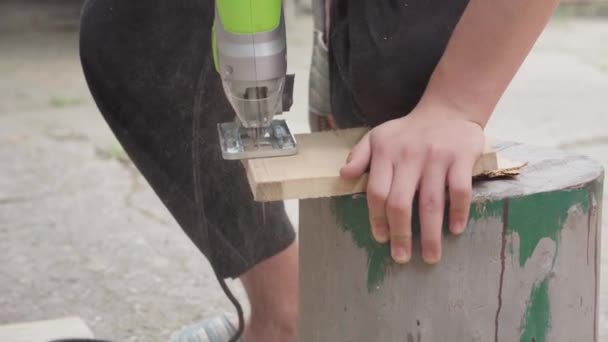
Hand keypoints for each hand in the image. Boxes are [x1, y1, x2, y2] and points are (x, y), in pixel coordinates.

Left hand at [340, 104, 484, 263]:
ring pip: (431, 202)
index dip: (377, 219)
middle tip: (402, 257)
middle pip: (401, 202)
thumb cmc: (408, 131)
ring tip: (431, 256)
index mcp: (385, 152)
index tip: (380, 239)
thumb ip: (359, 156)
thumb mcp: (377, 137)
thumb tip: (343, 176)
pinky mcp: (461, 158)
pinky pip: (459, 190)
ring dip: (431, 234)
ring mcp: (436, 157)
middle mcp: (409, 156)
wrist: (448, 110)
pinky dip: (458, 212)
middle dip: (400, 234)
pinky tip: (455, 230)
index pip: (377, 192)